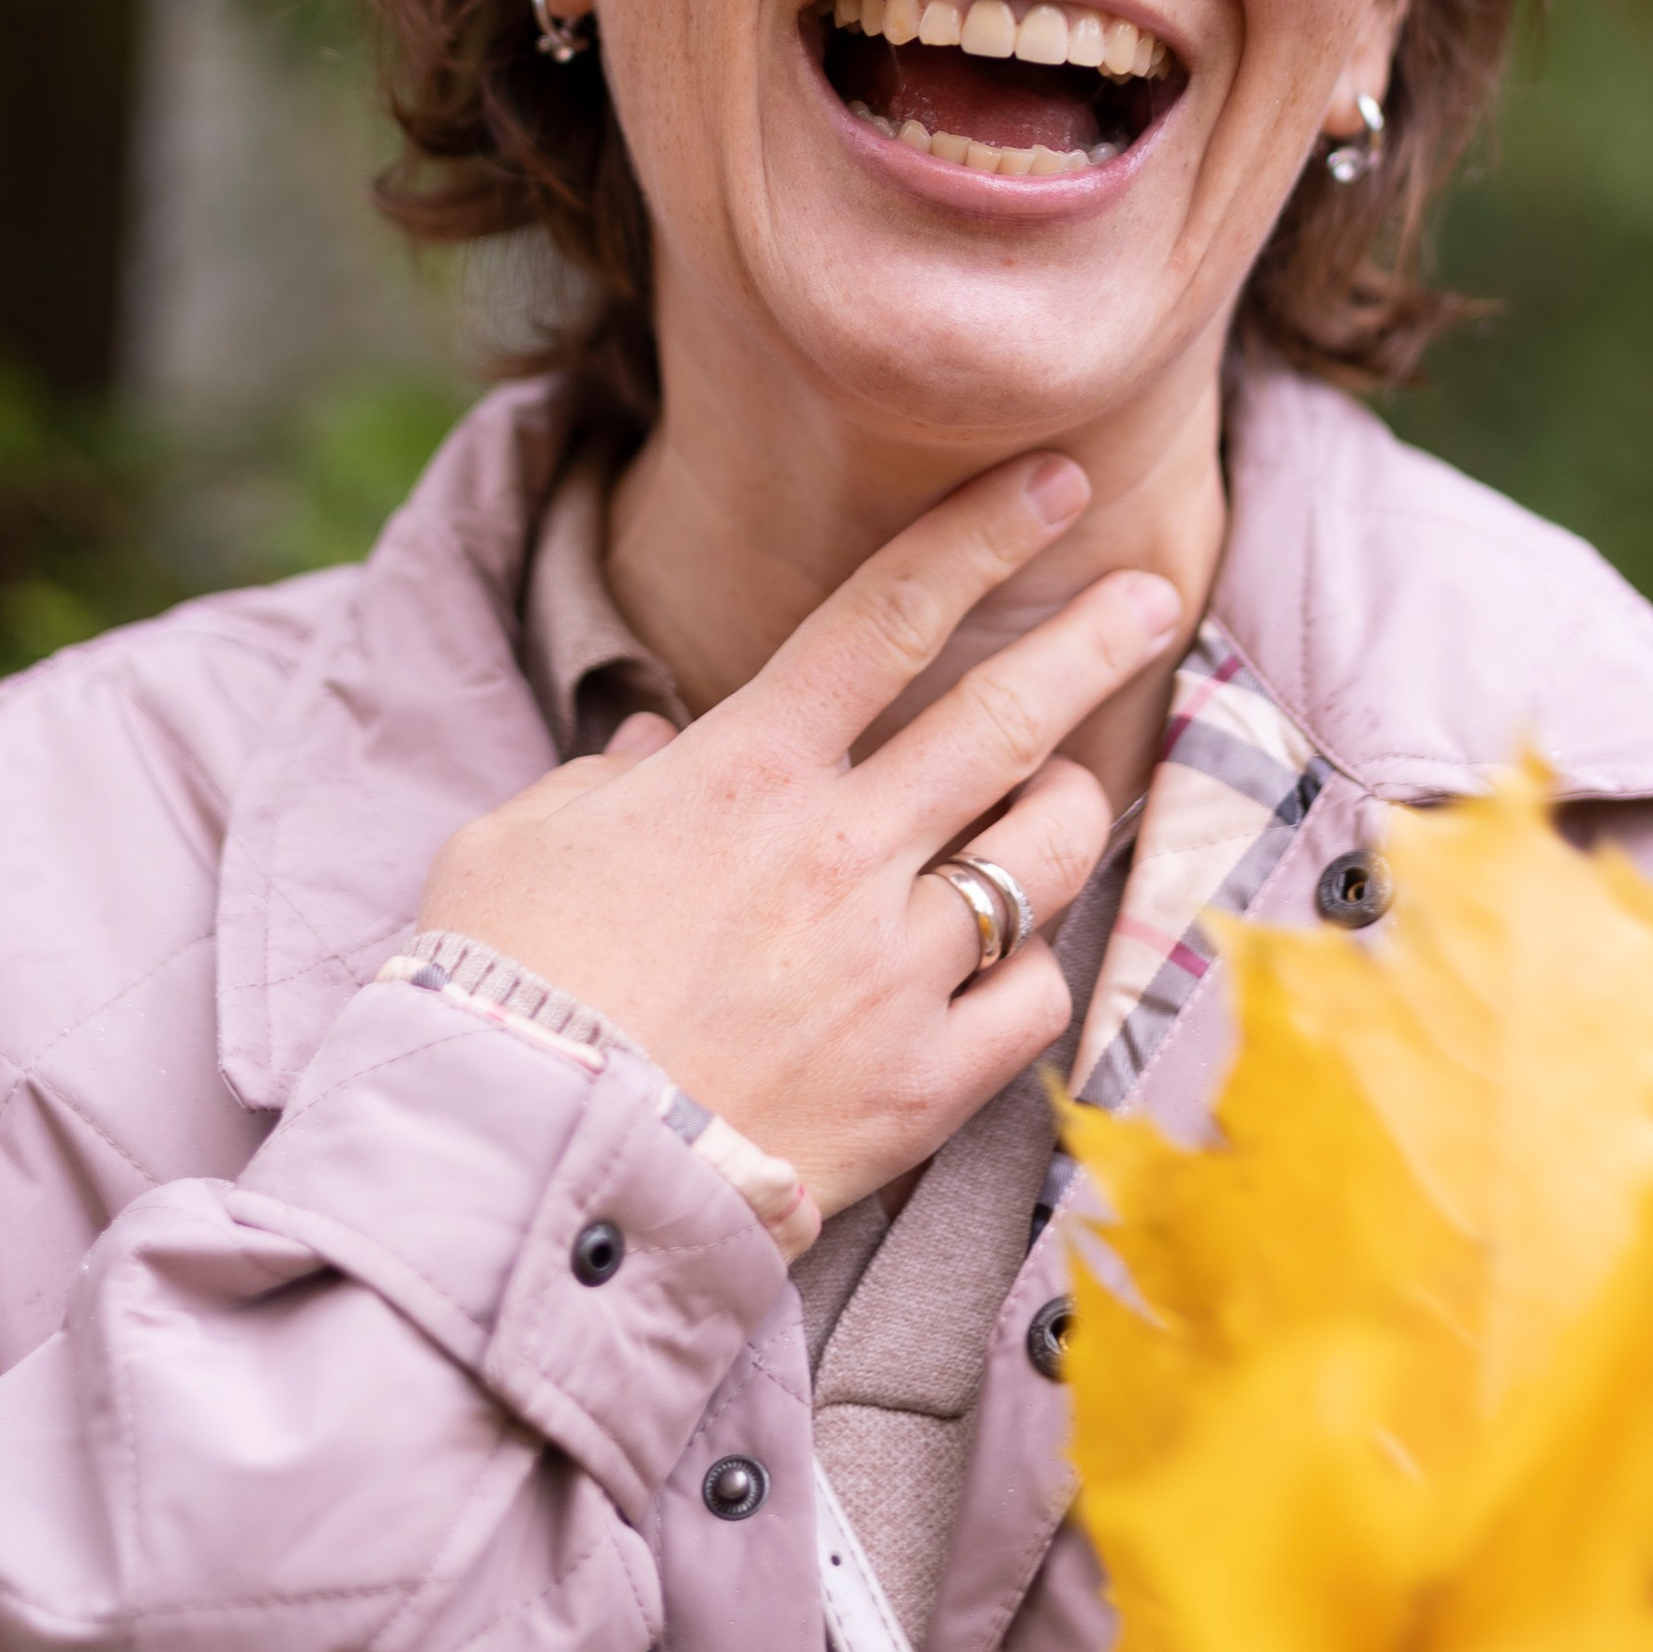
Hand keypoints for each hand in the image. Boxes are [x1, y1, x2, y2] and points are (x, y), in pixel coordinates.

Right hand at [416, 454, 1178, 1213]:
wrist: (528, 1174)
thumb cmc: (501, 992)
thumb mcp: (518, 842)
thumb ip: (602, 779)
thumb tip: (651, 751)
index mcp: (745, 770)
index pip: (890, 613)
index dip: (983, 533)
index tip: (1057, 477)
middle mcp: (841, 851)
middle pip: (1006, 715)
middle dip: (1095, 638)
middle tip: (1151, 593)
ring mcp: (894, 968)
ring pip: (1046, 849)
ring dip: (1072, 804)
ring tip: (1072, 790)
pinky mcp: (924, 1084)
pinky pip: (1032, 996)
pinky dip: (1030, 965)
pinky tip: (1009, 957)